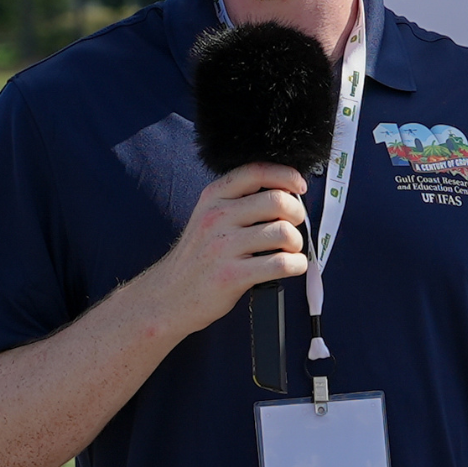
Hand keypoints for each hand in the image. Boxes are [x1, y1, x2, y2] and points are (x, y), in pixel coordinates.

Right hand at [133, 164, 309, 328]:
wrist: (168, 294)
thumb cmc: (199, 257)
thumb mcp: (209, 217)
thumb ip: (240, 202)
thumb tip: (288, 194)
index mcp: (213, 198)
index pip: (257, 171)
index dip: (287, 176)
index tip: (299, 188)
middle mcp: (216, 217)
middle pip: (278, 201)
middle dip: (297, 214)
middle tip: (294, 226)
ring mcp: (223, 246)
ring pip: (283, 232)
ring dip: (296, 243)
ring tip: (288, 250)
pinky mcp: (231, 275)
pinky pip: (281, 263)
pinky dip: (296, 265)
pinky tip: (289, 266)